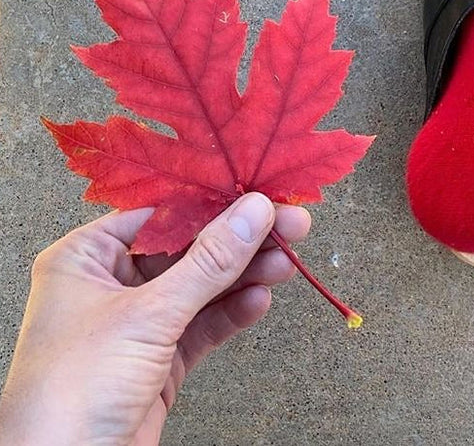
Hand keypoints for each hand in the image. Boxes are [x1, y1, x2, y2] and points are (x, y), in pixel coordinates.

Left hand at [0, 193, 309, 445]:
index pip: (161, 215)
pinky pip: (201, 326)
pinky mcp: (155, 362)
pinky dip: (231, 313)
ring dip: (243, 275)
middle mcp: (107, 286)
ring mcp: (133, 326)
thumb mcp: (147, 315)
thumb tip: (250, 214)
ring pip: (199, 288)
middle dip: (239, 241)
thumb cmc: (69, 394)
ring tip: (282, 262)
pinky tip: (258, 300)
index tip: (258, 195)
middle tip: (287, 225)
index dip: (213, 203)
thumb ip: (207, 263)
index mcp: (85, 259)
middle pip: (186, 250)